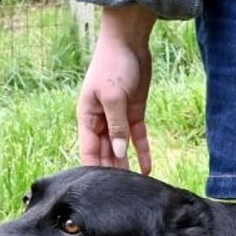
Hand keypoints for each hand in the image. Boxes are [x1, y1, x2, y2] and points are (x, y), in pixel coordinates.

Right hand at [76, 5, 155, 174]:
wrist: (129, 40)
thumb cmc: (113, 65)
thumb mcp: (113, 97)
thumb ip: (115, 126)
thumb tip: (118, 153)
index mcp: (87, 117)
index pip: (88, 150)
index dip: (93, 169)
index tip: (99, 189)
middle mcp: (100, 121)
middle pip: (105, 153)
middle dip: (111, 172)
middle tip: (119, 194)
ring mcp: (118, 118)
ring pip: (121, 148)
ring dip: (127, 165)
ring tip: (133, 186)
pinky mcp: (134, 113)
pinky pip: (137, 138)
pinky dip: (142, 152)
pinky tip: (148, 168)